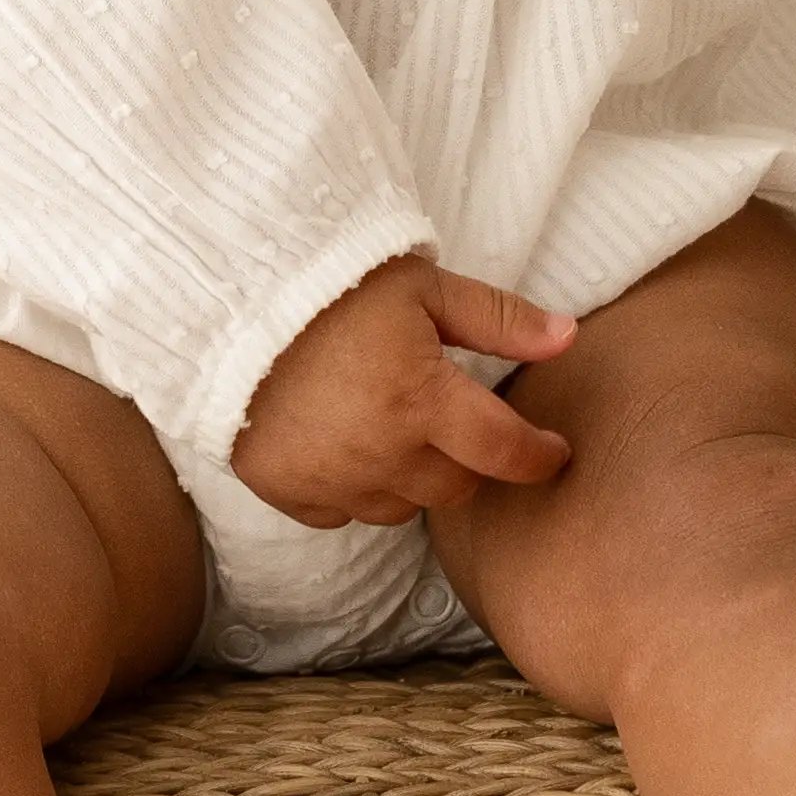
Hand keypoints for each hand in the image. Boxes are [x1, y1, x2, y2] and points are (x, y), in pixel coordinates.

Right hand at [230, 250, 580, 527]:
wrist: (225, 295)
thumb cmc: (332, 282)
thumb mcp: (422, 287)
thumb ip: (499, 320)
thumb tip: (569, 337)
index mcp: (423, 401)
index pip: (507, 453)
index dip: (540, 456)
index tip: (552, 451)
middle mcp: (381, 454)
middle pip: (456, 489)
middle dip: (469, 461)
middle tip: (456, 423)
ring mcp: (331, 479)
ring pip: (401, 508)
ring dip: (411, 478)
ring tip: (392, 428)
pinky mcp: (285, 490)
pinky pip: (340, 512)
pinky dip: (352, 487)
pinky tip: (343, 444)